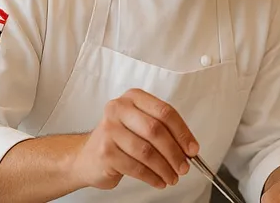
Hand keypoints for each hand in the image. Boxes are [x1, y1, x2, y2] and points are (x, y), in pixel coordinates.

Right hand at [69, 88, 199, 189]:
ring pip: (147, 151)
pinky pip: (136, 167)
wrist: (87, 157)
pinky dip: (152, 177)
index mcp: (134, 98)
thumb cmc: (120, 139)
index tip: (192, 149)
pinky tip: (159, 180)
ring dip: (164, 168)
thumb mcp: (142, 125)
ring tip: (172, 177)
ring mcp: (109, 130)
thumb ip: (165, 131)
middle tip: (184, 167)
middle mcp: (119, 109)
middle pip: (156, 130)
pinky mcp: (105, 152)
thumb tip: (188, 149)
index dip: (183, 132)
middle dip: (175, 152)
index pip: (165, 112)